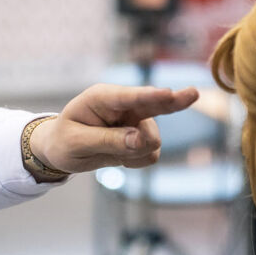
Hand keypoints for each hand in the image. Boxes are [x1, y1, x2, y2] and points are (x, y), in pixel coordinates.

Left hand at [27, 84, 199, 173]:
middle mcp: (123, 105)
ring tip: (109, 154)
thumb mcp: (78, 143)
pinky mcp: (142, 137)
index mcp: (102, 97)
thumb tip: (142, 141)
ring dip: (136, 152)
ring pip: (152, 139)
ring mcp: (136, 120)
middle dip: (173, 101)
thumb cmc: (64, 140)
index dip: (149, 96)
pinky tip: (119, 158)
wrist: (62, 150)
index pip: (128, 97)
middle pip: (155, 104)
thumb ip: (108, 141)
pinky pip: (150, 154)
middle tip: (193, 93)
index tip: (167, 94)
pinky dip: (136, 161)